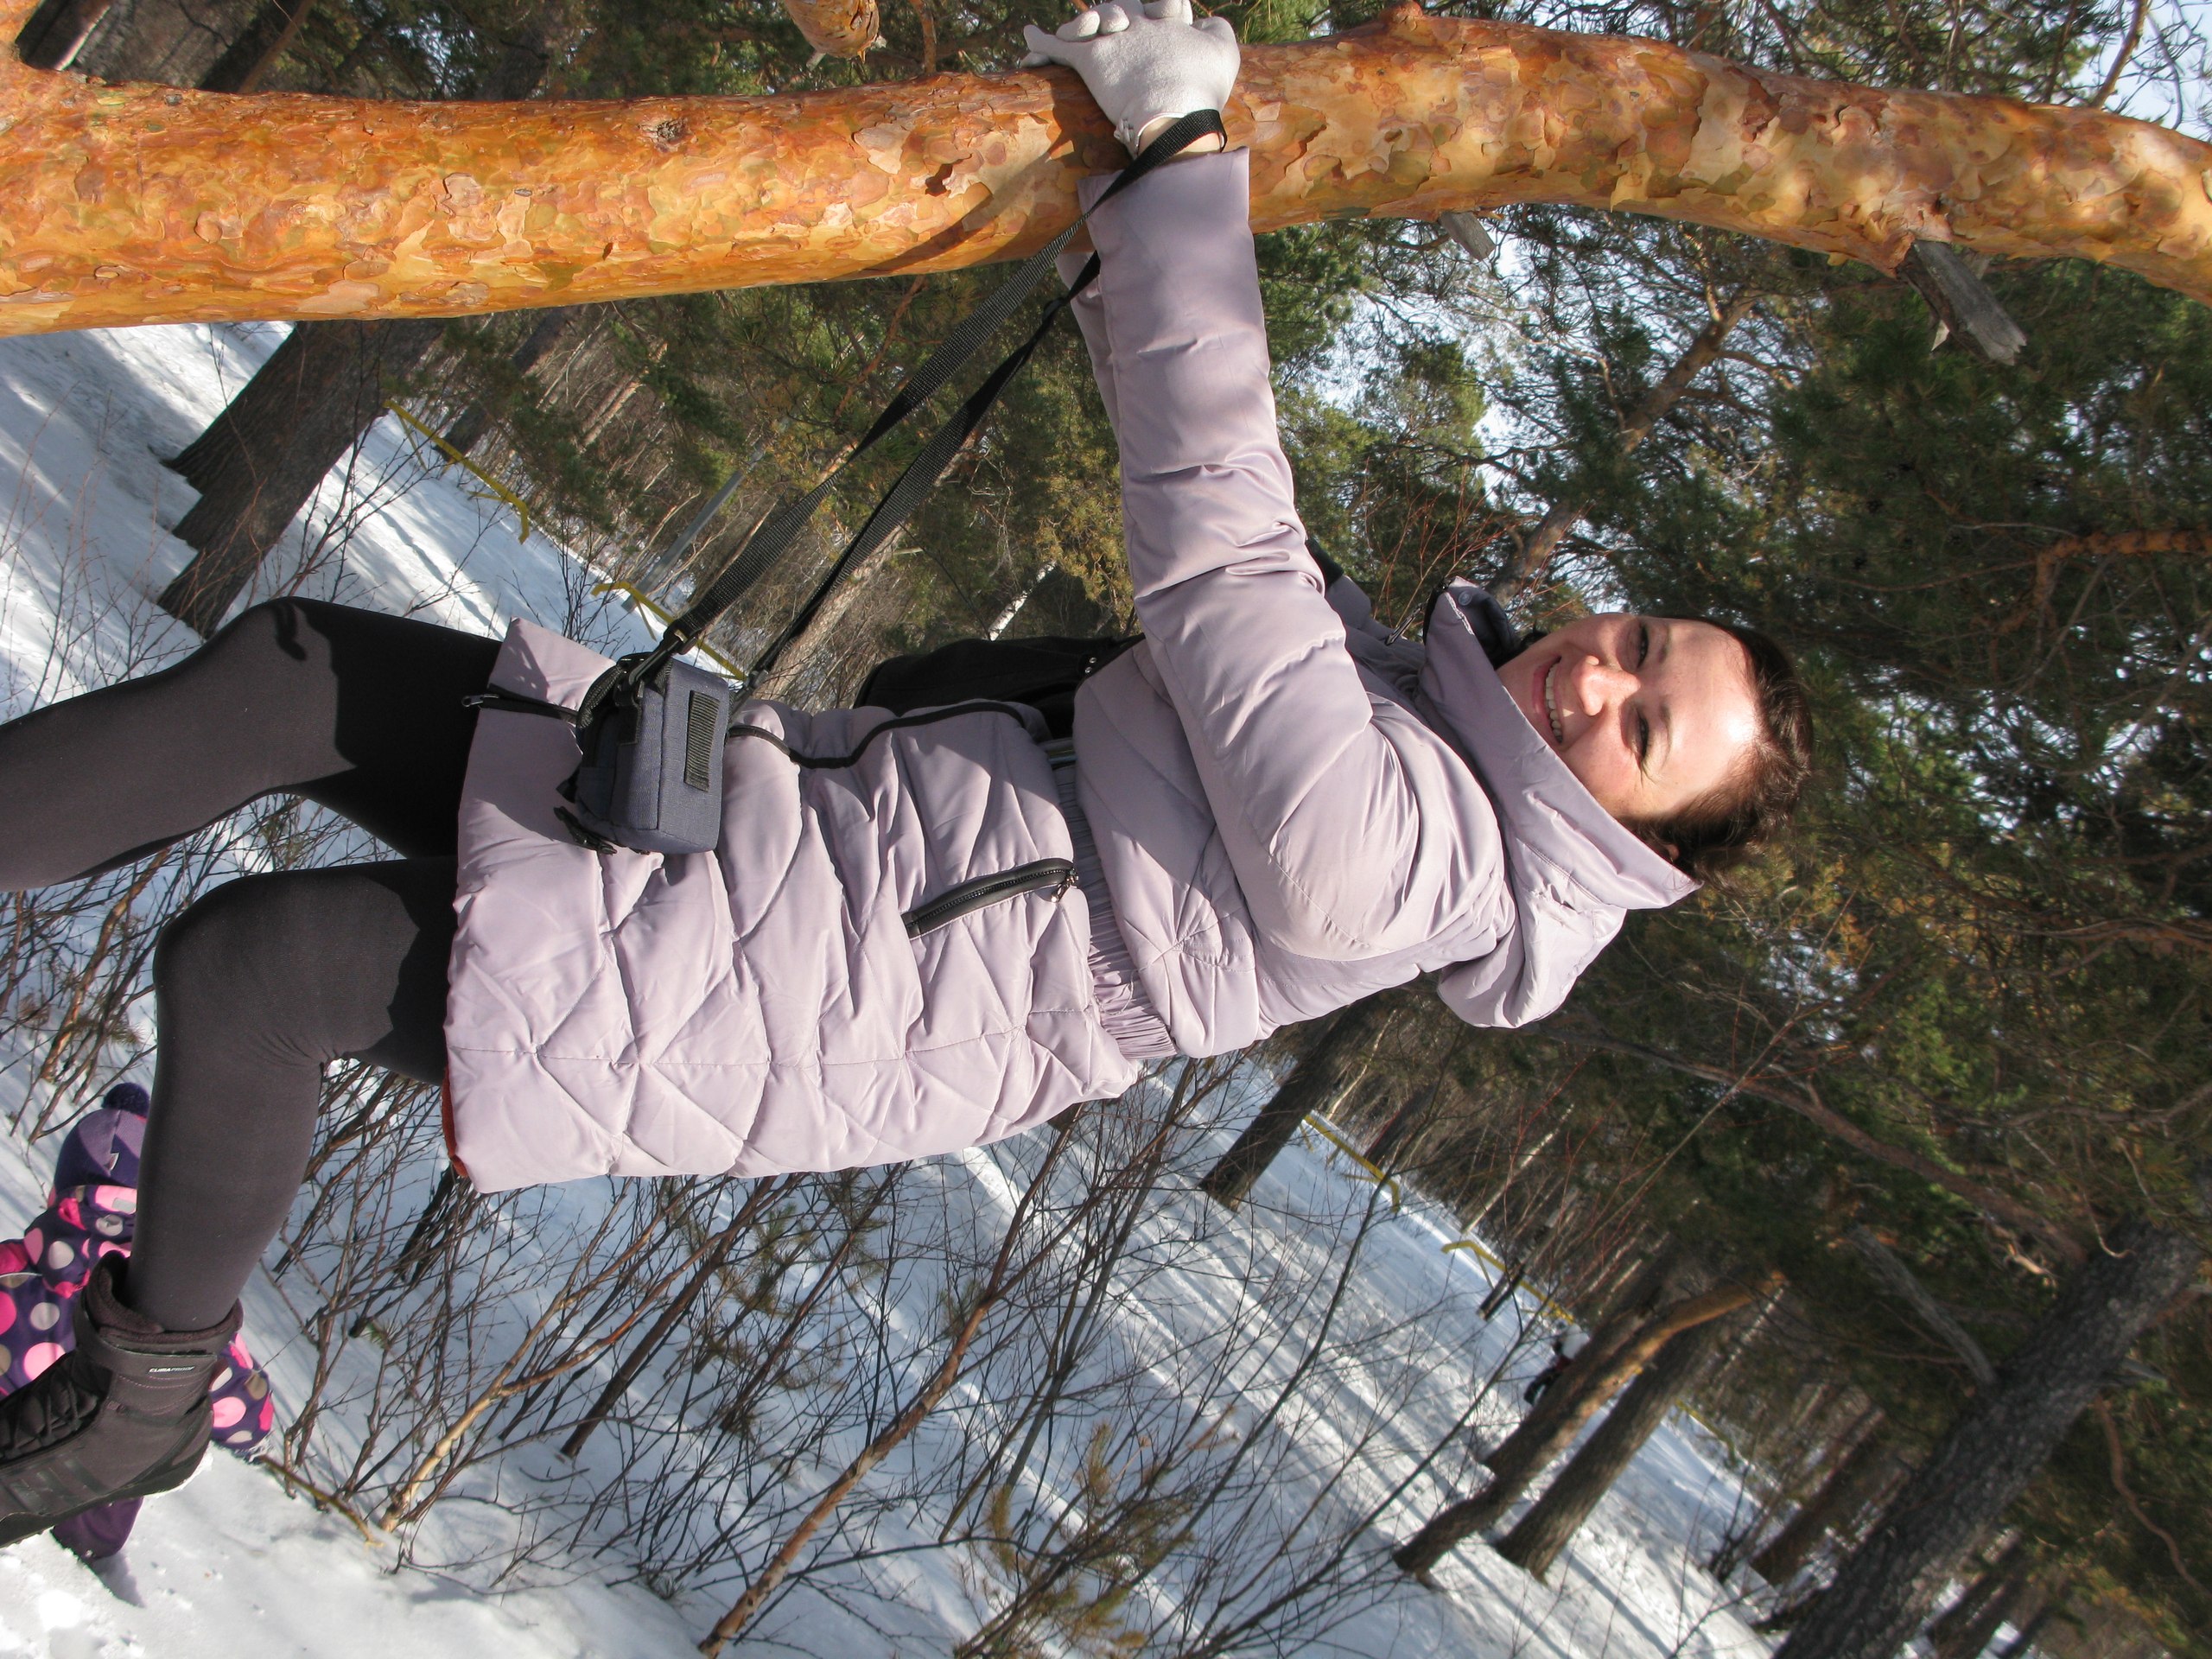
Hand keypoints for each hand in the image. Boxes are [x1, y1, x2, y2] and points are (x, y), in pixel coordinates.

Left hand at [1020, 0, 1237, 156]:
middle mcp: (1138, 25)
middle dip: (1118, 13)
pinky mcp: (1091, 60)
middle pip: (1122, 9)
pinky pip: (1059, 46)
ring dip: (1085, 24)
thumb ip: (1216, 32)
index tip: (1163, 20)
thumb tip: (1207, 25)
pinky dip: (1041, 42)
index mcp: (1168, 23)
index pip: (1160, 7)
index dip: (1160, 13)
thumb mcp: (1225, 51)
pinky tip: (1029, 34)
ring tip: (1082, 31)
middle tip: (1120, 27)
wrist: (1176, 114)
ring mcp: (1113, 40)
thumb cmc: (1203, 88)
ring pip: (1091, 22)